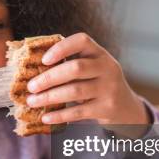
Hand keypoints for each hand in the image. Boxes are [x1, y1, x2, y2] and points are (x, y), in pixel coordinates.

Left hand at [25, 33, 149, 134]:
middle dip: (49, 77)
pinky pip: (79, 112)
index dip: (61, 48)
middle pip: (76, 68)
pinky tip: (46, 117)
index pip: (82, 41)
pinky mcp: (107, 108)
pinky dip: (60, 115)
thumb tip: (32, 71)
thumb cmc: (98, 84)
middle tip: (31, 86)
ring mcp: (109, 88)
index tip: (43, 60)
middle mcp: (107, 68)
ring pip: (75, 91)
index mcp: (100, 53)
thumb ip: (70, 65)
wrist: (126, 108)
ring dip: (49, 97)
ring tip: (32, 101)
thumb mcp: (92, 69)